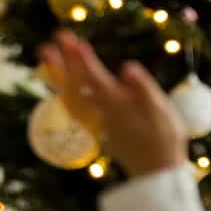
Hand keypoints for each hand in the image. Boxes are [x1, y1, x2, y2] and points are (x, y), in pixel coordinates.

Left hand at [38, 30, 186, 178]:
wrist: (157, 171)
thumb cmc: (164, 137)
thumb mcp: (161, 109)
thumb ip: (143, 87)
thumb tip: (127, 67)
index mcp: (116, 103)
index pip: (93, 76)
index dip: (80, 58)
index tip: (68, 40)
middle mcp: (102, 112)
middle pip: (77, 86)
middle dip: (63, 64)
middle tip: (46, 45)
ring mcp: (98, 122)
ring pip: (73, 98)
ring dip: (59, 78)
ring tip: (46, 60)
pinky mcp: (99, 130)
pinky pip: (77, 111)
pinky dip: (66, 98)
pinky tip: (60, 91)